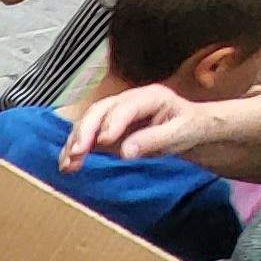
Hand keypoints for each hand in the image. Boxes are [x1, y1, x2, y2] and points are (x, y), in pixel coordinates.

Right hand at [64, 84, 200, 169]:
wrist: (192, 128)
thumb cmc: (190, 127)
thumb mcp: (180, 133)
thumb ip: (154, 140)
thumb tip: (125, 151)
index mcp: (149, 96)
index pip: (125, 107)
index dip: (112, 122)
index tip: (103, 141)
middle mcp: (127, 101)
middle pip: (100, 110)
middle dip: (85, 131)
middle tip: (77, 152)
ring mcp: (115, 113)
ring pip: (88, 121)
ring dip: (75, 141)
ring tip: (67, 162)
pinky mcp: (107, 128)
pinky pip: (87, 135)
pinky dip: (75, 148)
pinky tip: (67, 163)